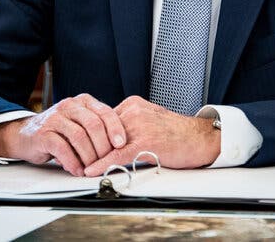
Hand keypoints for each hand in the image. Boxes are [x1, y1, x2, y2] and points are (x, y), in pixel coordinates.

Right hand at [0, 94, 126, 175]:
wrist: (26, 134)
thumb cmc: (59, 130)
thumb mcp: (79, 122)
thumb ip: (96, 128)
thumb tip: (120, 146)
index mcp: (83, 101)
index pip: (104, 112)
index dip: (115, 128)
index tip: (121, 144)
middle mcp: (70, 105)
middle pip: (94, 124)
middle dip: (103, 146)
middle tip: (106, 161)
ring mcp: (55, 118)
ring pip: (79, 136)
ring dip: (89, 157)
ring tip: (92, 169)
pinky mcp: (44, 133)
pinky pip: (62, 148)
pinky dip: (73, 162)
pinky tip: (77, 170)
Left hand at [83, 95, 220, 176]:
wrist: (200, 138)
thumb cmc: (177, 132)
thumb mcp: (150, 118)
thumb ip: (130, 123)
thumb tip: (110, 136)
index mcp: (133, 104)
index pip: (103, 120)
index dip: (91, 135)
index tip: (80, 145)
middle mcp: (133, 111)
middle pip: (102, 130)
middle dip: (89, 146)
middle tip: (75, 158)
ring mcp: (139, 126)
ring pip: (106, 143)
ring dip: (92, 156)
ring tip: (78, 166)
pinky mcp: (145, 142)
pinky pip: (116, 154)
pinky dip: (101, 163)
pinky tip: (90, 170)